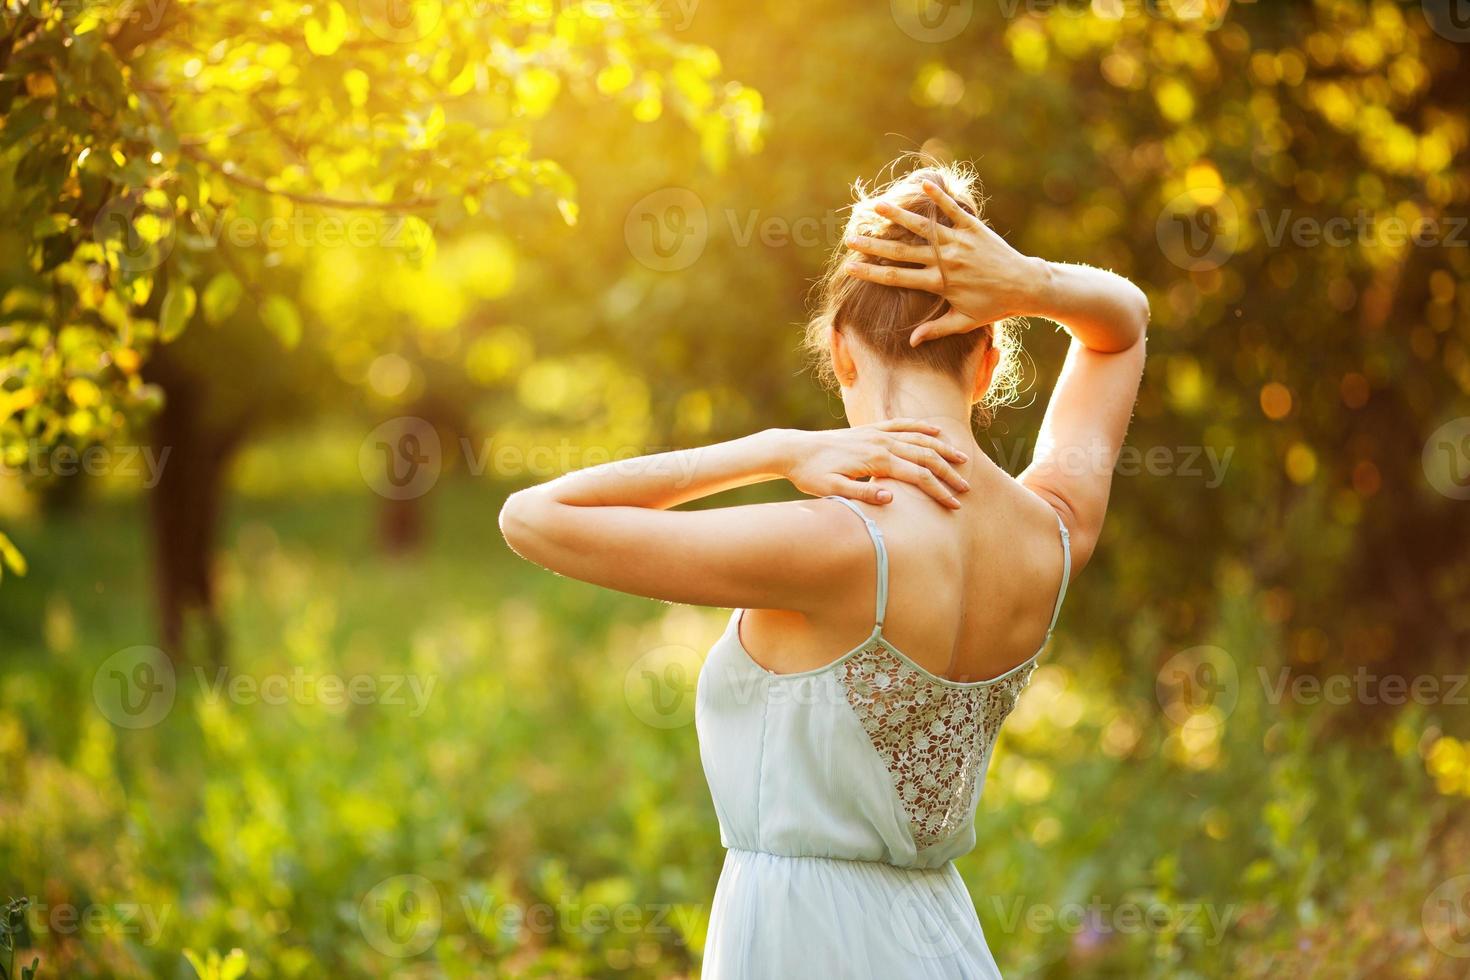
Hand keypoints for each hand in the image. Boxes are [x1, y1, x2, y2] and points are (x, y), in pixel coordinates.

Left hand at [778, 419, 970, 509]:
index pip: (917, 476)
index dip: (937, 491)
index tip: (953, 505)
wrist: (794, 450)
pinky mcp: (871, 429)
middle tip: (965, 489)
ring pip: (918, 438)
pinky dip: (921, 427)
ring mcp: (876, 433)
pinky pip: (902, 424)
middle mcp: (880, 442)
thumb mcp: (831, 490)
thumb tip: (890, 498)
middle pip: (924, 456)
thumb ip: (861, 494)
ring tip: (962, 459)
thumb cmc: (811, 474)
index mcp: (876, 460)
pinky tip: (936, 431)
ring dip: (942, 448)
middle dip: (947, 473)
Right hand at [843, 181, 1045, 345]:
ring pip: (923, 228)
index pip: (898, 277)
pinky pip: (953, 211)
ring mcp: (959, 243)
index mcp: (940, 284)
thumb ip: (936, 330)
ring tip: (876, 207)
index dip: (871, 273)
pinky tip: (923, 184)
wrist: (1026, 286)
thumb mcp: (964, 322)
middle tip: (850, 239)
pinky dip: (939, 198)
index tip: (850, 267)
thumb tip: (910, 340)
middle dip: (874, 245)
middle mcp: (946, 262)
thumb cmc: (994, 307)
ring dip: (897, 216)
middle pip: (902, 252)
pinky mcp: (974, 228)